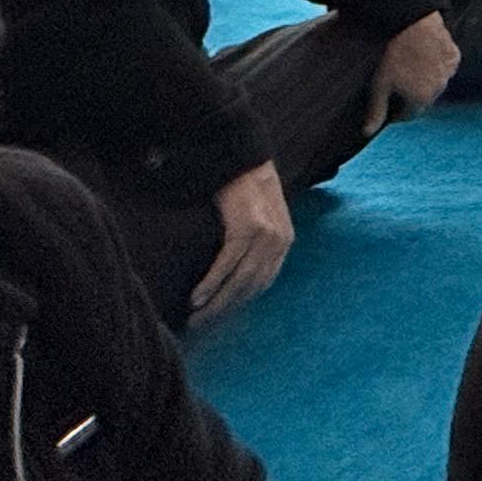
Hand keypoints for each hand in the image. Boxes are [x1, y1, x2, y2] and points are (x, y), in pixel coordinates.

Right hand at [194, 163, 294, 322]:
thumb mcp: (262, 215)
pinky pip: (227, 264)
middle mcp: (280, 241)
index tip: (219, 316)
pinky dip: (211, 284)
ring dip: (215, 303)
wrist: (243, 155)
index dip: (240, 302)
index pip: (263, 283)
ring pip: (239, 280)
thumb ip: (257, 241)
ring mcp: (265, 235)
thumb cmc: (247, 186)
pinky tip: (197, 298)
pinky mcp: (247, 227)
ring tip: (196, 318)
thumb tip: (238, 271)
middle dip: (225, 309)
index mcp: (285, 241)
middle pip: (251, 287)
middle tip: (201, 325)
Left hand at [366, 11, 460, 130]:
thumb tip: (367, 133)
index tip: (389, 100)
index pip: (407, 115)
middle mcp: (439, 90)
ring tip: (412, 66)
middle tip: (399, 81)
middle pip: (423, 100)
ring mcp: (449, 73)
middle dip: (412, 96)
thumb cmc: (394, 55)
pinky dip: (438, 66)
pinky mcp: (454, 57)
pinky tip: (425, 56)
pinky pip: (446, 68)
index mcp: (421, 100)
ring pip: (436, 84)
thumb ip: (376, 111)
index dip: (396, 110)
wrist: (413, 24)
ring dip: (426, 81)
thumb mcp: (380, 85)